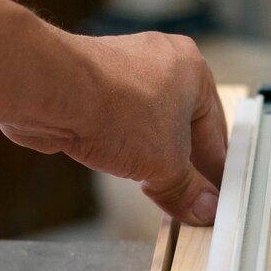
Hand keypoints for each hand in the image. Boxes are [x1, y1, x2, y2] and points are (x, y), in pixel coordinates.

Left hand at [0, 32, 227, 225]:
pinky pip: (119, 126)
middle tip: (190, 200)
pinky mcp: (92, 89)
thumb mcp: (166, 164)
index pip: (216, 130)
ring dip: (153, 159)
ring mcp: (123, 73)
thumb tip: (203, 207)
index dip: (216, 169)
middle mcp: (160, 64)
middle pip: (182, 128)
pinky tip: (124, 169)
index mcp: (193, 69)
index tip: (215, 197)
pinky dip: (125, 149)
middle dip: (184, 166)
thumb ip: (187, 190)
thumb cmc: (115, 107)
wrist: (53, 93)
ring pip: (148, 127)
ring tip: (158, 189)